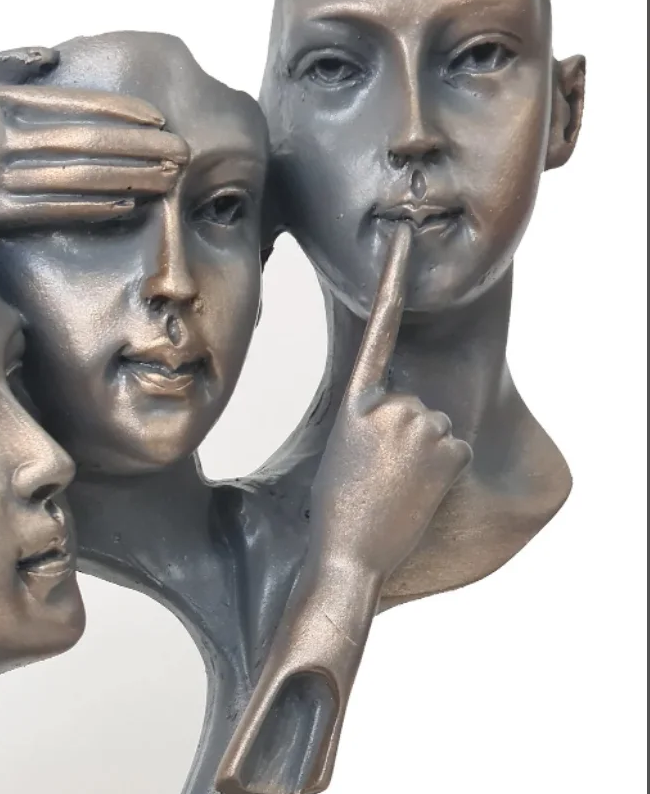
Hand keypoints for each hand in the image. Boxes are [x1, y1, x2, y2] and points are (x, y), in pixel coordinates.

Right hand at [0, 46, 190, 228]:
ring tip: (166, 179)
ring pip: (72, 178)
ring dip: (125, 178)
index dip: (117, 113)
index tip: (156, 119)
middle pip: (82, 143)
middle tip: (182, 152)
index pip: (69, 107)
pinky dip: (89, 207)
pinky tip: (125, 203)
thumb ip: (2, 62)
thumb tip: (49, 53)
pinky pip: (46, 211)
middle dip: (137, 149)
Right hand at [311, 222, 472, 581]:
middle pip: (417, 408)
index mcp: (355, 403)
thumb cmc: (337, 512)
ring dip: (425, 460)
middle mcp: (390, 404)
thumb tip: (402, 421)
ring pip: (437, 431)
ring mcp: (420, 425)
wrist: (348, 554)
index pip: (378, 332)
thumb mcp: (339, 454)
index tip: (405, 239)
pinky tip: (418, 495)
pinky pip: (455, 453)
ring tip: (396, 488)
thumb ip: (371, 424)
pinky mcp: (447, 449)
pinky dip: (443, 476)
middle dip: (408, 441)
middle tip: (382, 477)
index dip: (392, 282)